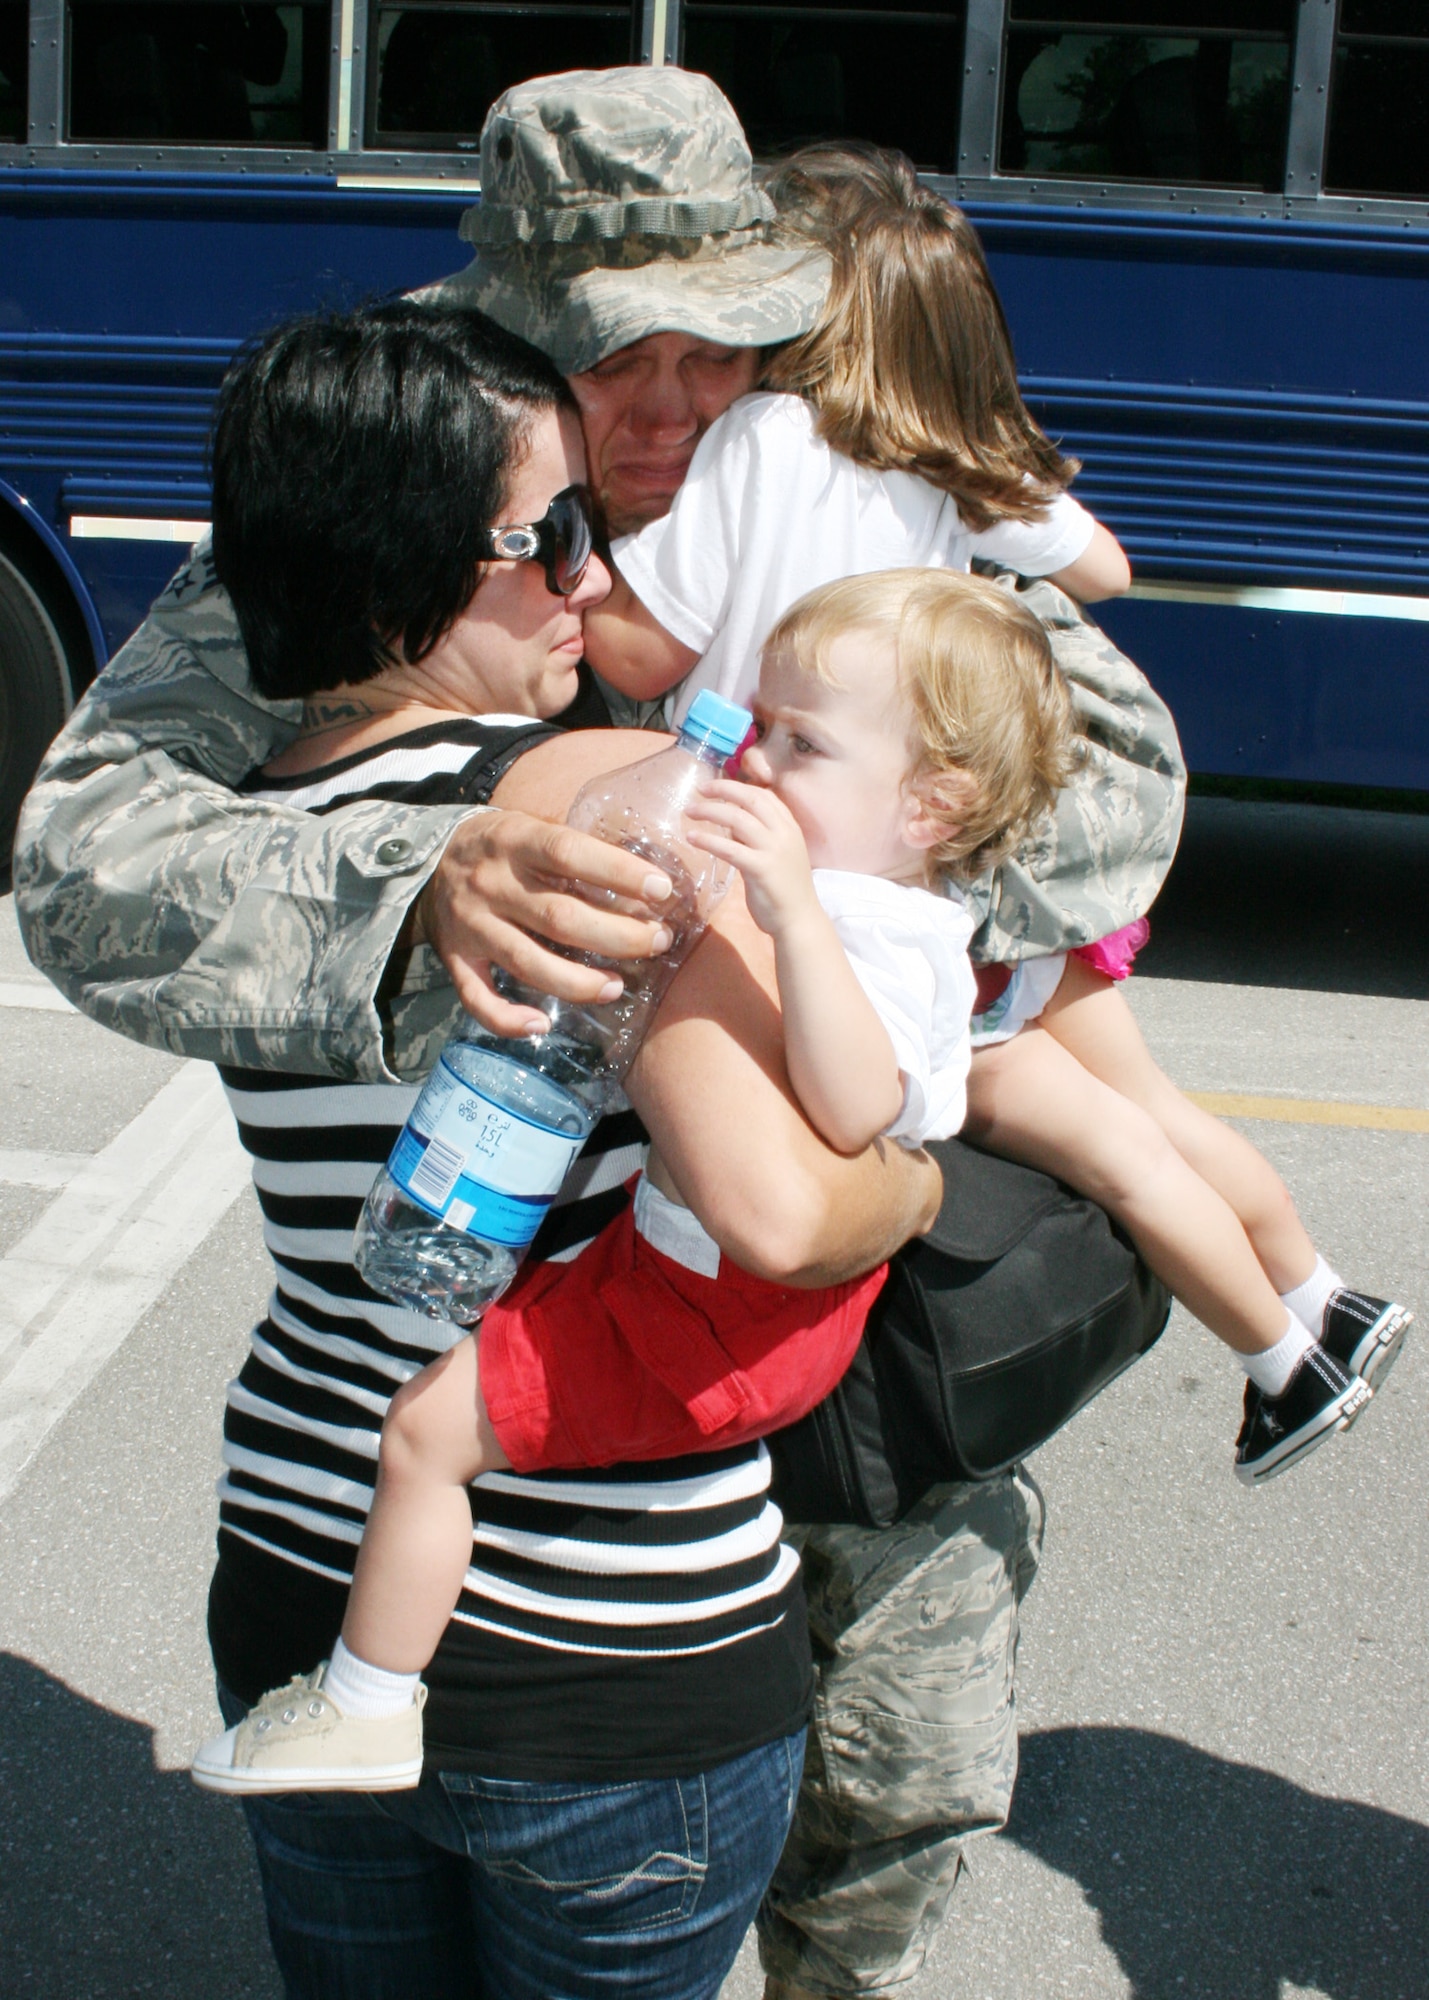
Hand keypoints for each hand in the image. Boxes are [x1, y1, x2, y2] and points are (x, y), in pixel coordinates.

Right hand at [409, 809, 675, 1036]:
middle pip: (559, 917)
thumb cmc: (502, 846)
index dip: (619, 872)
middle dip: (618, 936)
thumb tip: (644, 875)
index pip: (569, 852)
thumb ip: (575, 848)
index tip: (661, 890)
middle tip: (658, 941)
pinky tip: (542, 1026)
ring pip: (527, 963)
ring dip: (578, 983)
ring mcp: (471, 926)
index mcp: (513, 839)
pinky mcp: (455, 959)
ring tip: (617, 987)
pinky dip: (508, 1019)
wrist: (428, 862)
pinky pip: (478, 999)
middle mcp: (490, 884)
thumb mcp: (530, 826)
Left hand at [685, 779, 817, 937]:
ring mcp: (774, 850)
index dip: (739, 787)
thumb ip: (755, 840)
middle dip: (722, 789)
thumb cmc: (785, 892)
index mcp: (790, 828)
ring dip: (710, 811)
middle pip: (750, 799)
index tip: (716, 788)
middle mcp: (784, 833)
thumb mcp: (775, 856)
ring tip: (689, 812)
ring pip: (738, 819)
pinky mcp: (761, 868)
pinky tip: (692, 837)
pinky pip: (729, 848)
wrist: (799, 921)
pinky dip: (708, 840)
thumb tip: (730, 827)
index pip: (765, 796)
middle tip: (700, 790)